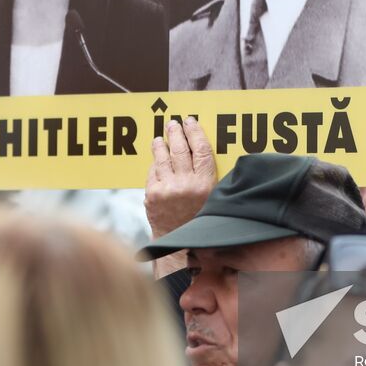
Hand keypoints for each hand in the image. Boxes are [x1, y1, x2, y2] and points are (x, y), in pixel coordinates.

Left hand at [145, 116, 216, 238]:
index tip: (191, 121)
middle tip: (173, 123)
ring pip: (163, 157)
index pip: (201, 149)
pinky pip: (153, 172)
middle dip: (176, 132)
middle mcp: (186, 185)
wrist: (180, 243)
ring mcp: (167, 189)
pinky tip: (156, 158)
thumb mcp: (213, 199)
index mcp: (205, 184)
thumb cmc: (199, 220)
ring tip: (161, 137)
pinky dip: (155, 163)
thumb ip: (210, 176)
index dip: (195, 132)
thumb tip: (202, 148)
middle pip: (180, 149)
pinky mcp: (152, 195)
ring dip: (161, 144)